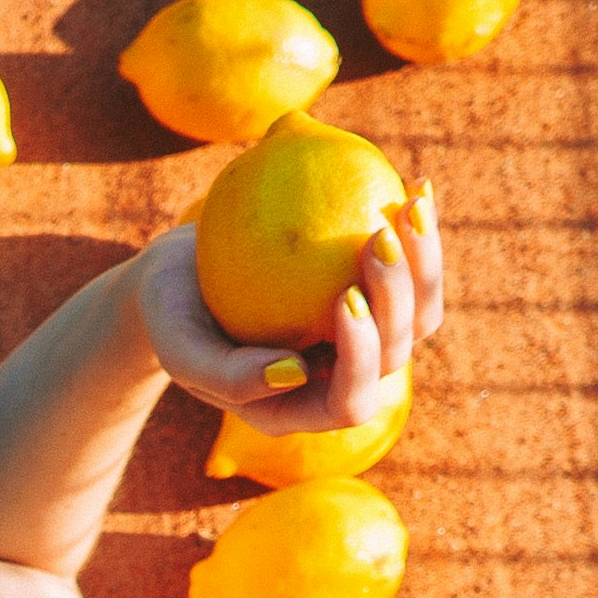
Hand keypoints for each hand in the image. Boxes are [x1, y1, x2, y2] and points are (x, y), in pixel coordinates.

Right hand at [127, 186, 447, 438]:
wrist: (181, 282)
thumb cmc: (173, 318)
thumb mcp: (180, 349)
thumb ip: (226, 375)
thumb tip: (295, 373)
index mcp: (301, 409)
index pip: (349, 401)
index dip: (362, 358)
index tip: (344, 299)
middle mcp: (341, 379)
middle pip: (395, 353)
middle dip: (399, 298)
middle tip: (377, 238)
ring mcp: (363, 338)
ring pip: (418, 314)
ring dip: (424, 262)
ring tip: (410, 206)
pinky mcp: (371, 294)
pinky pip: (409, 272)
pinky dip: (417, 233)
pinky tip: (415, 187)